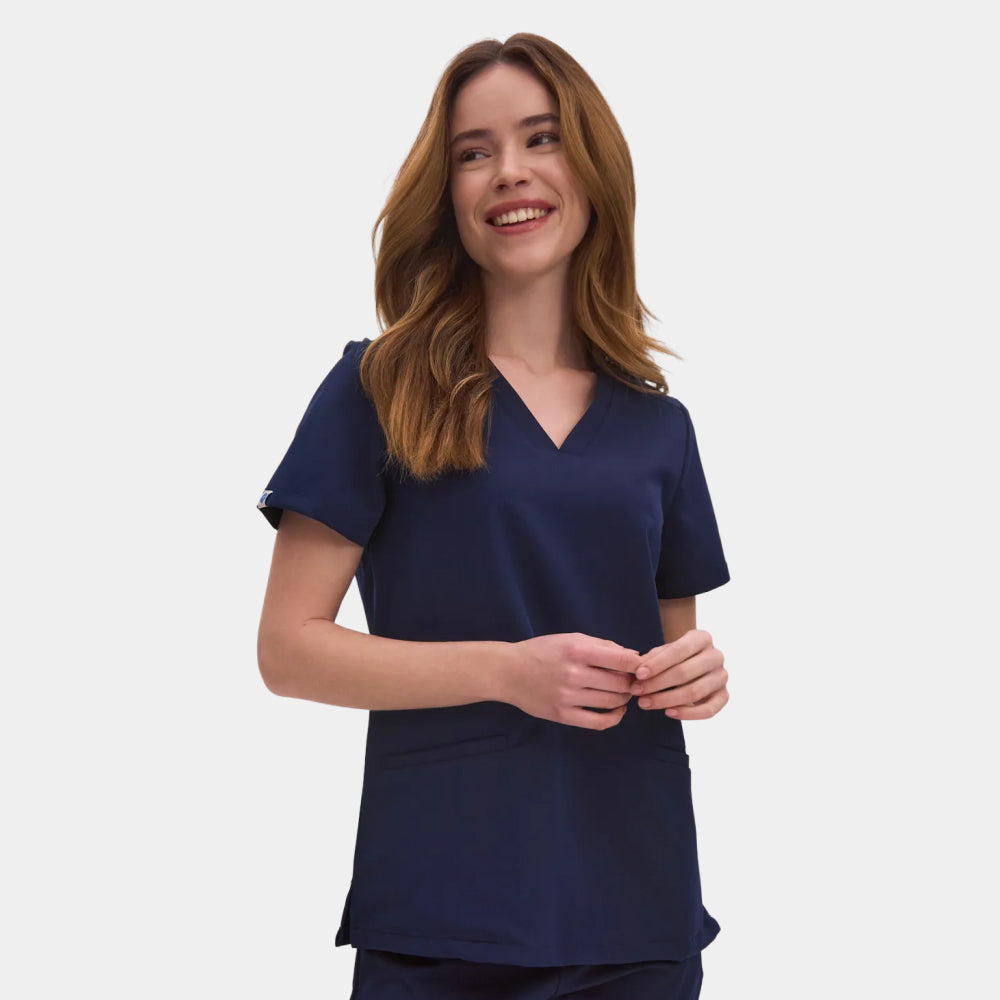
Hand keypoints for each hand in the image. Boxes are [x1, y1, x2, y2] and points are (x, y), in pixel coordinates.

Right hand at [505, 633, 640, 729]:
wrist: (509, 671)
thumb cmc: (542, 651)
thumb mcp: (571, 639)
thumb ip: (602, 645)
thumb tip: (633, 657)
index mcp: (578, 651)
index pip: (622, 660)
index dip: (638, 666)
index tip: (640, 667)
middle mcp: (574, 674)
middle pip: (620, 683)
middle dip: (631, 682)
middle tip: (631, 681)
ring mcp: (568, 697)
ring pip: (612, 701)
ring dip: (624, 698)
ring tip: (622, 693)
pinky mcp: (563, 715)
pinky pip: (598, 722)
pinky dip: (614, 718)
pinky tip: (617, 711)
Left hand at [630, 629, 727, 719]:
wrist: (691, 663)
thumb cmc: (673, 657)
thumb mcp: (662, 651)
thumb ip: (651, 659)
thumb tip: (638, 670)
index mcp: (702, 638)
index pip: (679, 650)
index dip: (658, 663)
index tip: (639, 674)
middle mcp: (716, 656)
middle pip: (685, 672)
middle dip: (657, 683)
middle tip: (637, 691)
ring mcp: (722, 676)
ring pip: (694, 692)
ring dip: (666, 699)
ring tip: (645, 702)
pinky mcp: (724, 696)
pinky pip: (709, 710)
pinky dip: (688, 714)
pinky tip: (668, 713)